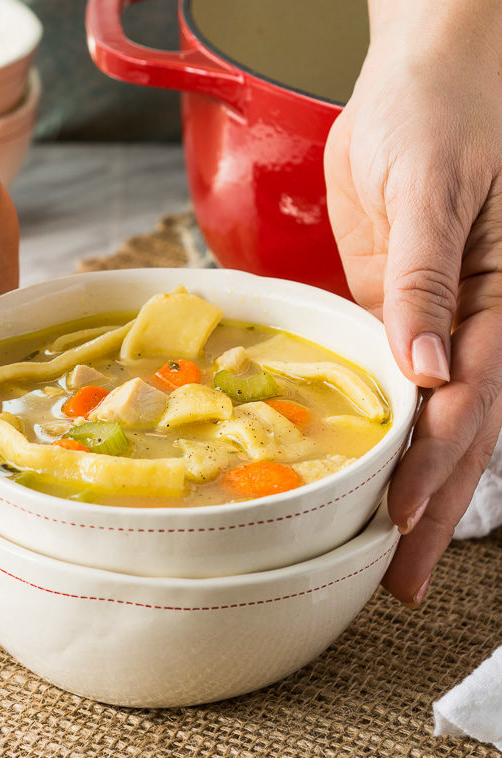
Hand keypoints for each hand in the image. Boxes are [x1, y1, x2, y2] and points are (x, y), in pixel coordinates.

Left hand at [324, 11, 501, 604]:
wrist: (427, 72)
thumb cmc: (441, 108)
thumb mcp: (431, 188)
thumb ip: (427, 277)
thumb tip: (430, 368)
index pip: (472, 401)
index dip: (436, 464)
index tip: (399, 517)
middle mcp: (481, 324)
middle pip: (463, 434)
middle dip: (431, 507)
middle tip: (397, 579)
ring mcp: (444, 324)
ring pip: (438, 423)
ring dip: (416, 488)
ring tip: (390, 552)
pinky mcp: (405, 311)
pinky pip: (407, 386)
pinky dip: (396, 438)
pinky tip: (379, 476)